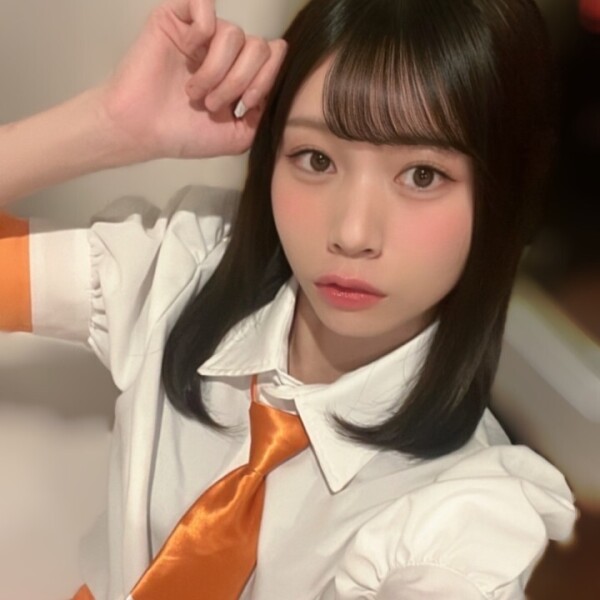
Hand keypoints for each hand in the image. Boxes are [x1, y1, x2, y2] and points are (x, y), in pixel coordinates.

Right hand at [99, 0, 286, 160]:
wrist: (141, 131)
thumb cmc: (182, 134)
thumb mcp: (236, 137)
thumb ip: (263, 117)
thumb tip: (275, 94)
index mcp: (239, 73)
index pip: (273, 57)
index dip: (267, 79)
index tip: (246, 104)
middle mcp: (224, 51)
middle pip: (258, 47)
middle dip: (239, 81)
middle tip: (213, 103)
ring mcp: (201, 34)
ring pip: (234, 34)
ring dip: (216, 71)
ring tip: (194, 92)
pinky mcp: (177, 18)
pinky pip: (205, 7)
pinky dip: (202, 34)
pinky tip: (187, 53)